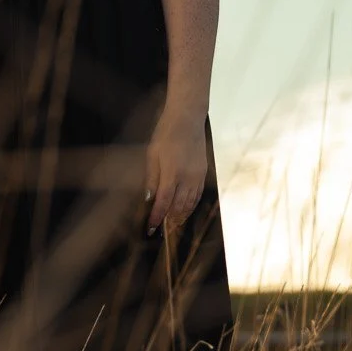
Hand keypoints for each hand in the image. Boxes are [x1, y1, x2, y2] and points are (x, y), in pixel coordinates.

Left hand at [145, 113, 208, 232]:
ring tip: (173, 225)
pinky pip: (198, 195)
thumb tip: (149, 199)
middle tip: (162, 230)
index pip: (163, 203)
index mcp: (171, 174)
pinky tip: (186, 211)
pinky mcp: (203, 173)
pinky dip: (191, 206)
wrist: (188, 119)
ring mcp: (197, 177)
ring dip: (181, 216)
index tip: (151, 228)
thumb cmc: (165, 134)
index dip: (157, 217)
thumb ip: (151, 178)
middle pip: (178, 207)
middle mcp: (187, 179)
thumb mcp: (152, 155)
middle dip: (169, 220)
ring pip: (190, 203)